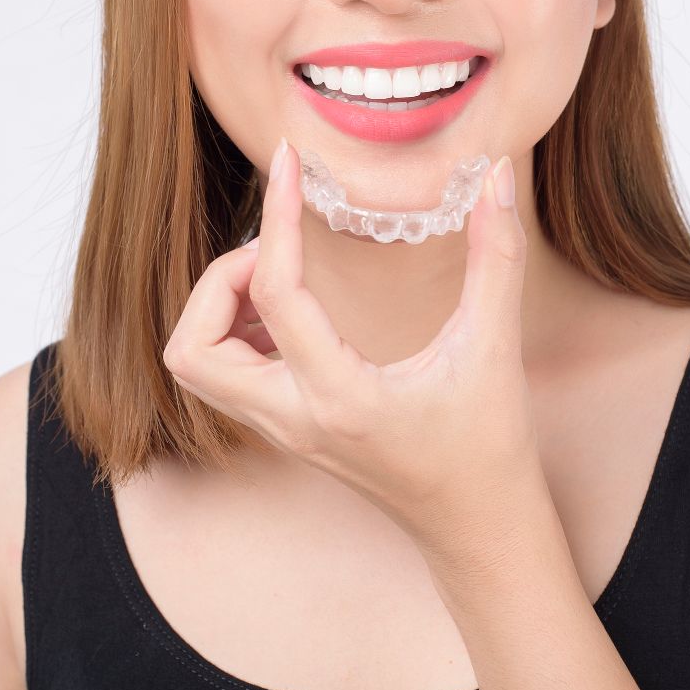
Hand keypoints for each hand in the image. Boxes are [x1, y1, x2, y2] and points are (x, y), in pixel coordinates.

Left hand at [162, 138, 538, 550]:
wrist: (479, 527)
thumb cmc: (488, 446)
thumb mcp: (495, 347)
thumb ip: (497, 256)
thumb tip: (494, 176)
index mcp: (340, 396)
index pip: (275, 293)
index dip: (276, 215)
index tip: (288, 162)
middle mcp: (294, 419)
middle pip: (192, 349)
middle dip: (219, 281)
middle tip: (278, 248)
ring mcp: (283, 432)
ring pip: (195, 367)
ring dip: (218, 308)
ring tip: (282, 273)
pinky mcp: (287, 431)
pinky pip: (223, 376)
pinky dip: (233, 330)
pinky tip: (291, 310)